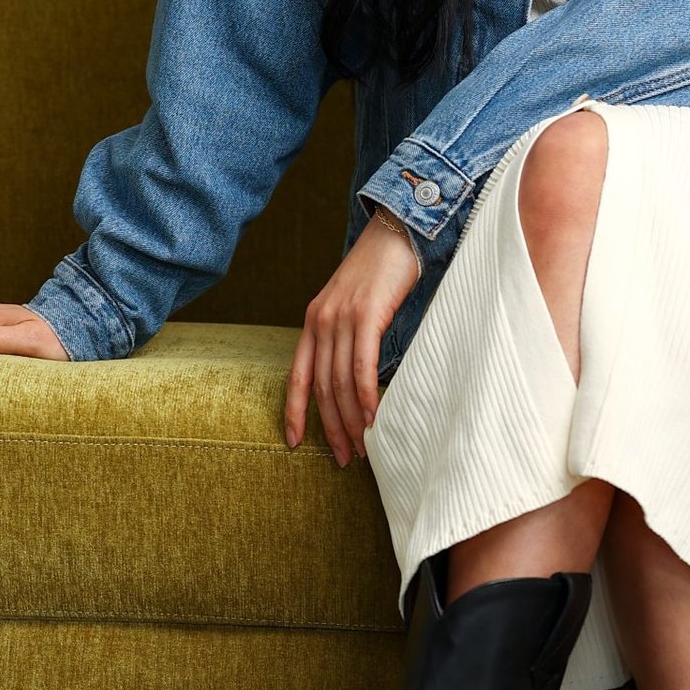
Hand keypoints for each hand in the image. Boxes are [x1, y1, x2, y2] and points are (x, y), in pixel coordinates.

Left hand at [285, 208, 419, 465]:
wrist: (395, 232)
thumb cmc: (379, 271)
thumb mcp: (352, 305)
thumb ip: (346, 336)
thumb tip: (353, 376)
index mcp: (313, 321)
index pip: (296, 376)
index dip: (294, 412)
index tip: (295, 444)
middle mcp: (320, 321)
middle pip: (320, 387)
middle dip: (331, 427)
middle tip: (345, 458)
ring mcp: (341, 318)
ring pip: (339, 382)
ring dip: (351, 420)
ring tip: (362, 447)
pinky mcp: (365, 315)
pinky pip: (361, 365)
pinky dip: (365, 396)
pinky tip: (373, 417)